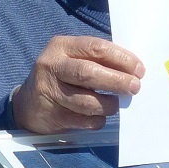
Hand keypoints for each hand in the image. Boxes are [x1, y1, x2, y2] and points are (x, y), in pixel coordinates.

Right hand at [11, 36, 144, 134]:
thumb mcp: (74, 59)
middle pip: (88, 73)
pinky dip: (98, 120)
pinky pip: (84, 120)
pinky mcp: (51, 115)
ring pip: (86, 101)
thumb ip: (99, 60)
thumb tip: (134, 71)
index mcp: (61, 46)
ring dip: (108, 104)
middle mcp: (52, 66)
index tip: (139, 70)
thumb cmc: (63, 76)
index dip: (121, 59)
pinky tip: (100, 116)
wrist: (29, 104)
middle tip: (135, 87)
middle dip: (117, 81)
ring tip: (115, 104)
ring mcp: (49, 92)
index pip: (96, 47)